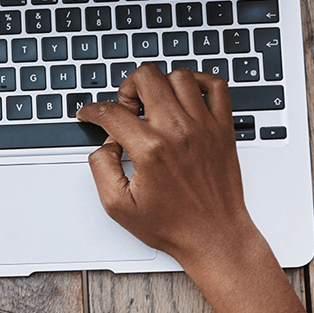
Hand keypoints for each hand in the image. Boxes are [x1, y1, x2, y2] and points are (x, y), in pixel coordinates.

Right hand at [76, 64, 256, 268]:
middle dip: (127, 89)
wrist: (213, 236)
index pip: (112, 112)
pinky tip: (186, 97)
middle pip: (146, 77)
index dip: (92, 111)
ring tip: (154, 106)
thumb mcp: (118, 206)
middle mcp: (178, 131)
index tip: (90, 114)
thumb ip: (101, 168)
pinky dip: (200, 82)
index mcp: (150, 150)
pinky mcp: (223, 128)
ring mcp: (204, 126)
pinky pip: (217, 86)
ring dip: (160, 85)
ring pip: (179, 76)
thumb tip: (104, 146)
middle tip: (127, 110)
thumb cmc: (173, 224)